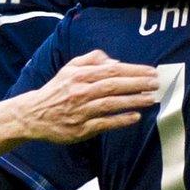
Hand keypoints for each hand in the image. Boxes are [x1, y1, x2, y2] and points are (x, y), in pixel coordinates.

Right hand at [15, 50, 160, 143]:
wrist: (34, 115)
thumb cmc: (57, 90)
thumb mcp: (70, 68)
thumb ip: (91, 60)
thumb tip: (116, 61)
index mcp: (79, 75)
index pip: (112, 70)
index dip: (134, 71)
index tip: (151, 71)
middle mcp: (80, 91)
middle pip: (114, 86)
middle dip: (138, 84)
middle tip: (156, 84)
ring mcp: (81, 111)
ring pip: (111, 104)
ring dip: (133, 101)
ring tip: (151, 99)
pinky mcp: (81, 129)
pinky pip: (104, 123)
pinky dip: (120, 120)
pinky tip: (135, 117)